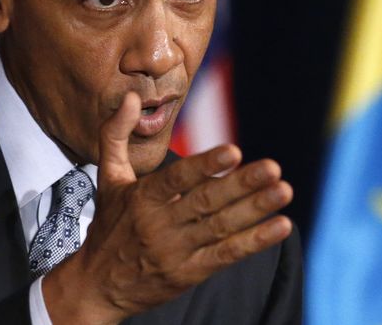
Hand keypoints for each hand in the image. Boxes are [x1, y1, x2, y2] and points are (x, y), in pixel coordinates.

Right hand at [42, 92, 292, 324]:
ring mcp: (176, 251)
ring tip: (283, 191)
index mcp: (141, 198)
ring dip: (255, 210)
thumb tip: (132, 96)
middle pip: (206, 202)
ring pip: (221, 227)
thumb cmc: (108, 225)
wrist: (98, 286)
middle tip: (273, 168)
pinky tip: (280, 226)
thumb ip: (116, 134)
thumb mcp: (108, 177)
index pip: (176, 179)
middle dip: (242, 185)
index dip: (205, 165)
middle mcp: (159, 224)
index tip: (233, 151)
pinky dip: (254, 242)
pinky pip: (226, 255)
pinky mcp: (189, 273)